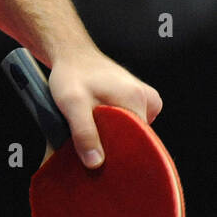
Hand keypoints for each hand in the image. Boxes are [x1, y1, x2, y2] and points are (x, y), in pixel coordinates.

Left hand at [47, 46, 162, 168]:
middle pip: (137, 135)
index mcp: (138, 99)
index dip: (120, 153)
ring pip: (132, 128)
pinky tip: (98, 120)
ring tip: (93, 126)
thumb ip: (84, 133)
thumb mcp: (72, 104)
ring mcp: (142, 96)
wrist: (70, 54)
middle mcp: (146, 97)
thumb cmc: (71, 74)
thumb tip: (96, 162)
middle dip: (116, 144)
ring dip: (113, 133)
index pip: (140, 140)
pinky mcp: (135, 97)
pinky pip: (129, 120)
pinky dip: (115, 124)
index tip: (103, 161)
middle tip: (92, 145)